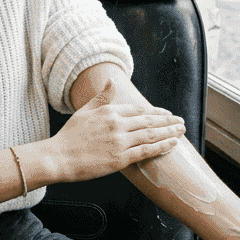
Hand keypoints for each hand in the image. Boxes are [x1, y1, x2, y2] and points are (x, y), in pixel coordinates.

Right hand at [43, 79, 183, 182]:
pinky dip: (162, 146)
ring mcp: (119, 142)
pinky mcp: (120, 159)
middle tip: (181, 121)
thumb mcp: (84, 111)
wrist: (58, 157)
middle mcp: (117, 124)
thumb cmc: (69, 136)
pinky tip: (172, 143)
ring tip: (181, 130)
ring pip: (151, 134)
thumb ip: (101, 97)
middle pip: (149, 121)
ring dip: (169, 132)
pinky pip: (146, 151)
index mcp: (109, 112)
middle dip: (168, 121)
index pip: (138, 110)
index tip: (166, 114)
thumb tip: (112, 81)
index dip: (155, 112)